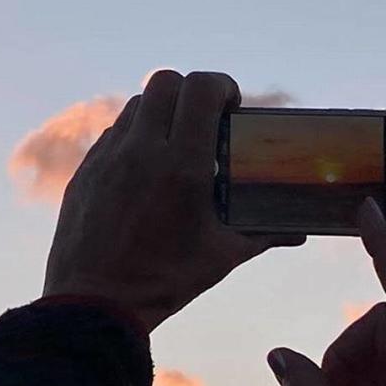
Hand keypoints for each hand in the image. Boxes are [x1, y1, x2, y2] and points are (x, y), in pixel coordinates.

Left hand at [44, 70, 305, 331]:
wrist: (95, 304)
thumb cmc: (165, 281)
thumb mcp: (222, 256)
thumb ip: (264, 234)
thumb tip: (298, 233)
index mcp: (183, 164)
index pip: (201, 88)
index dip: (222, 86)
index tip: (231, 105)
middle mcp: (142, 151)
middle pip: (166, 81)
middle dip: (190, 92)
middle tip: (204, 120)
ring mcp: (108, 158)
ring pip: (136, 105)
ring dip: (161, 113)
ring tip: (174, 144)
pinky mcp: (87, 171)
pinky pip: (113, 134)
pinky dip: (134, 138)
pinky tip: (145, 170)